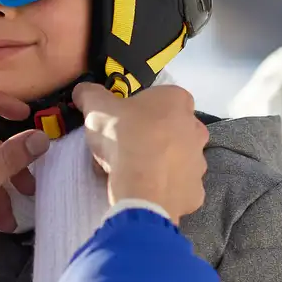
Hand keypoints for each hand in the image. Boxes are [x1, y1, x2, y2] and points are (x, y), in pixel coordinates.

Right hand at [73, 83, 209, 220]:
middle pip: (171, 129)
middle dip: (152, 137)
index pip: (160, 99)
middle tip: (125, 148)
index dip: (138, 110)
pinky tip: (145, 191)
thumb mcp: (97, 107)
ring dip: (159, 163)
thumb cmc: (124, 137)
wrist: (142, 189)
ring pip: (177, 159)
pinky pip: (178, 186)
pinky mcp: (195, 191)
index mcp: (177, 100)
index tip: (121, 122)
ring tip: (132, 173)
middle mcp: (195, 128)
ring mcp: (199, 161)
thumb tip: (83, 89)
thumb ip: (90, 94)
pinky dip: (164, 189)